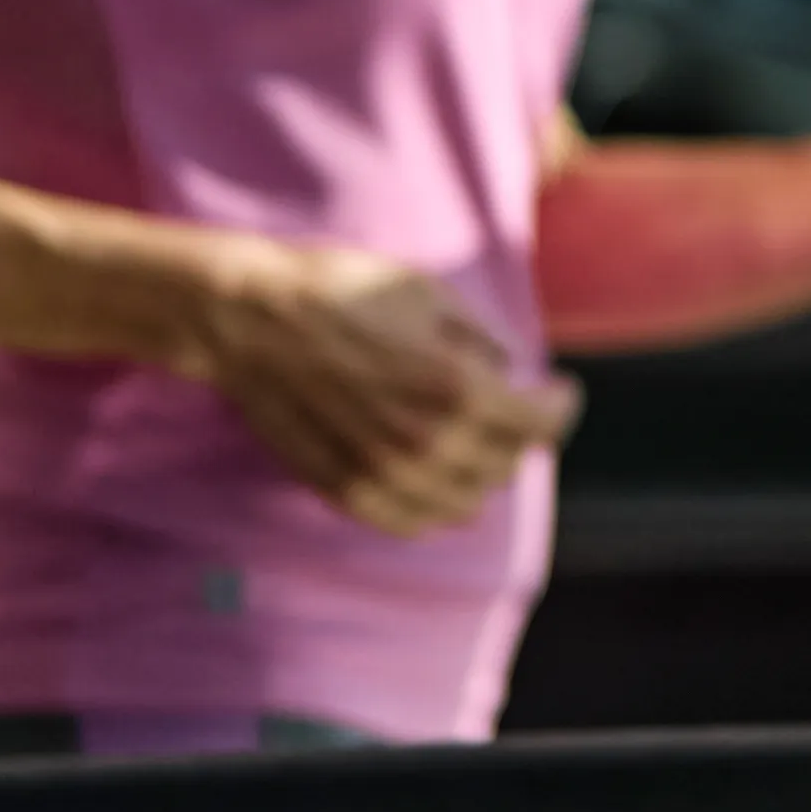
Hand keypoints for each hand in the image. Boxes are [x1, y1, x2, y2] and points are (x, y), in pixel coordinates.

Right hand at [177, 241, 581, 535]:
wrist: (248, 319)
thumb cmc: (334, 291)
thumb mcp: (422, 292)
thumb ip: (479, 338)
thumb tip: (508, 367)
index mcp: (451, 389)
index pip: (537, 425)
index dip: (561, 406)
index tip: (562, 390)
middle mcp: (425, 443)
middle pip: (505, 464)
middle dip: (520, 434)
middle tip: (516, 408)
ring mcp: (384, 475)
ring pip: (464, 502)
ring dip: (482, 473)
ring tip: (477, 442)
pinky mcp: (348, 491)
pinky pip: (413, 521)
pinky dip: (438, 505)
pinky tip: (437, 478)